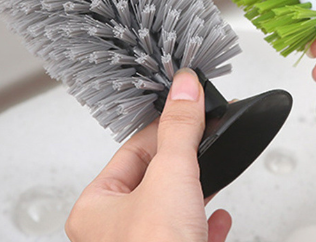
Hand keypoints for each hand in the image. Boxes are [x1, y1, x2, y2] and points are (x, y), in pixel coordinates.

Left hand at [65, 69, 231, 241]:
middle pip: (155, 178)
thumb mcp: (171, 176)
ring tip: (212, 172)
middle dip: (184, 159)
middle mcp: (115, 233)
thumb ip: (179, 129)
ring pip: (172, 208)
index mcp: (96, 209)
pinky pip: (188, 236)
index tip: (186, 108)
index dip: (164, 128)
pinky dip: (206, 223)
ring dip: (196, 190)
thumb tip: (184, 88)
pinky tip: (218, 218)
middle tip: (204, 136)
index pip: (133, 151)